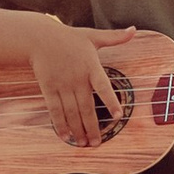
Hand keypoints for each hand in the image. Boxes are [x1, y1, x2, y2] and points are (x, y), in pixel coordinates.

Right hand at [31, 23, 144, 153]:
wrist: (39, 37)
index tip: (118, 116)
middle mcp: (77, 78)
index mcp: (91, 66)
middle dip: (92, 127)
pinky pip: (55, 110)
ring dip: (78, 129)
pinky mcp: (48, 88)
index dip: (111, 101)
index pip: (103, 86)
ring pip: (71, 112)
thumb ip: (115, 37)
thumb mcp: (93, 35)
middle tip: (97, 143)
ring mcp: (62, 84)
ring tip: (83, 143)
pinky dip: (60, 124)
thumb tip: (134, 30)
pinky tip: (66, 136)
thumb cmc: (68, 37)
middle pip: (86, 107)